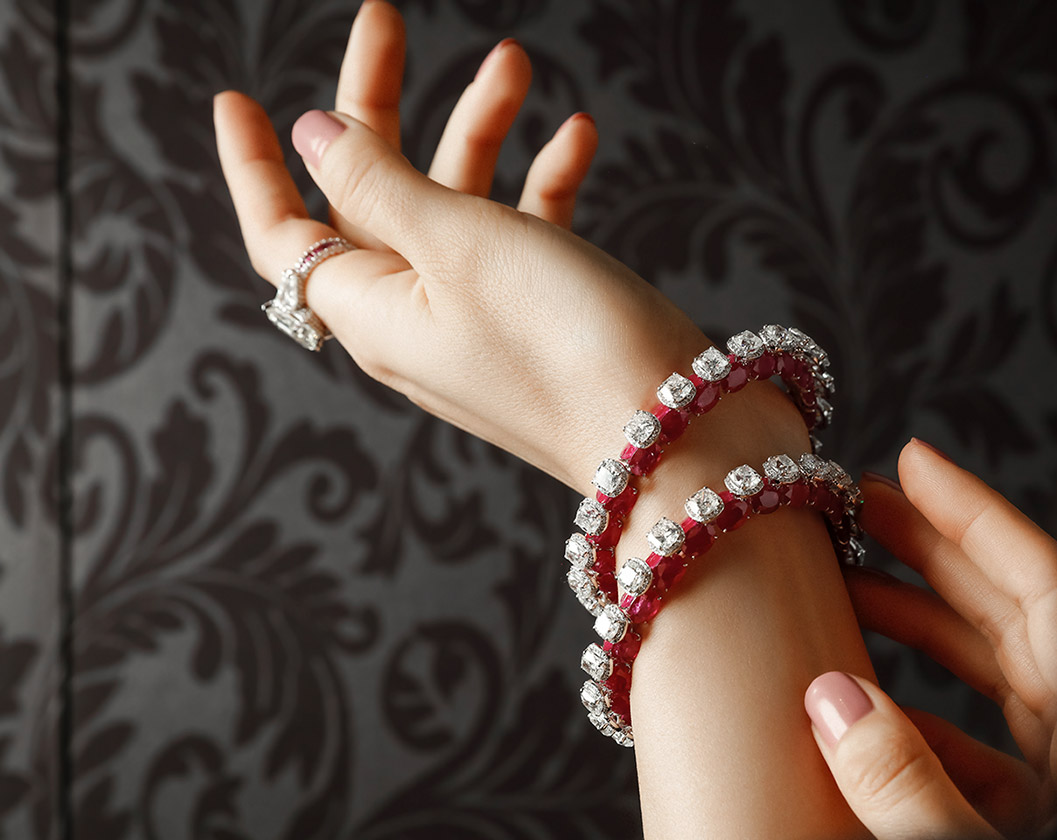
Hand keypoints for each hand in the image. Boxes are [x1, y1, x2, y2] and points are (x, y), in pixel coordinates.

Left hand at [212, 2, 803, 492]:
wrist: (672, 435)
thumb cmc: (561, 344)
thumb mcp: (458, 243)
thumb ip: (379, 182)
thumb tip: (312, 135)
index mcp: (370, 309)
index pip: (282, 233)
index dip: (253, 165)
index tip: (239, 98)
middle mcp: (414, 315)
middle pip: (371, 196)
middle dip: (379, 107)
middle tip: (386, 23)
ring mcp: (480, 317)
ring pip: (455, 204)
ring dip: (479, 129)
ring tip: (515, 63)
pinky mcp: (541, 317)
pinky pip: (523, 235)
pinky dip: (542, 181)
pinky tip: (578, 136)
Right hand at [805, 438, 1056, 839]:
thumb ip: (904, 785)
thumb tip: (831, 699)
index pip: (1049, 586)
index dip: (978, 516)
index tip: (914, 463)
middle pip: (1014, 615)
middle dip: (933, 553)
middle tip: (860, 508)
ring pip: (994, 674)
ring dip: (916, 629)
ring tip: (843, 589)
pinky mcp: (1042, 822)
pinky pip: (980, 749)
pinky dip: (918, 721)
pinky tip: (858, 708)